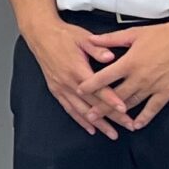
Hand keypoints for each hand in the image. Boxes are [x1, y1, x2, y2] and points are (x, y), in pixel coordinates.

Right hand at [25, 17, 123, 137]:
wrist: (41, 35)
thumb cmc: (63, 35)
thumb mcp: (83, 37)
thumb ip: (98, 48)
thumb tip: (110, 56)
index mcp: (77, 69)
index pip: (98, 88)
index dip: (111, 99)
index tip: (124, 109)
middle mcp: (68, 82)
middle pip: (93, 103)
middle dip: (111, 116)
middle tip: (127, 125)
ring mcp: (61, 88)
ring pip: (82, 110)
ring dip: (98, 123)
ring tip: (111, 133)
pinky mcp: (56, 90)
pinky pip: (69, 109)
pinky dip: (80, 120)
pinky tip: (90, 128)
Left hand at [76, 17, 168, 129]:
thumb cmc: (163, 34)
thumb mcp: (135, 33)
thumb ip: (111, 39)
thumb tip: (92, 39)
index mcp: (129, 62)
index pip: (104, 77)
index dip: (90, 85)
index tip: (79, 91)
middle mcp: (139, 77)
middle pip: (115, 95)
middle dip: (100, 106)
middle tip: (88, 115)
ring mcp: (153, 86)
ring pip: (132, 103)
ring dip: (119, 114)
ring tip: (107, 122)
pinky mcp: (168, 92)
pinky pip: (153, 108)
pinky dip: (144, 117)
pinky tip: (136, 125)